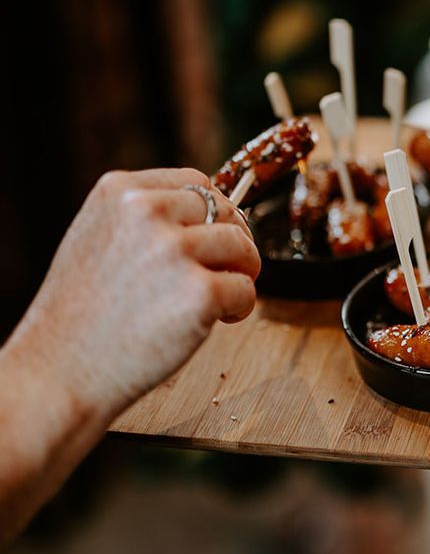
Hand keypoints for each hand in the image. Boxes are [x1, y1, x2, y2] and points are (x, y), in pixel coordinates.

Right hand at [11, 168, 259, 416]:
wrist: (59, 372)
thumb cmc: (82, 313)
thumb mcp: (99, 237)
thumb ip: (147, 217)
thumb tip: (213, 210)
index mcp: (119, 190)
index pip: (196, 182)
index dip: (216, 212)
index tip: (216, 236)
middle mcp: (147, 211)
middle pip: (226, 211)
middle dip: (234, 243)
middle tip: (225, 273)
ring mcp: (174, 250)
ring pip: (243, 247)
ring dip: (242, 274)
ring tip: (218, 301)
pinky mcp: (200, 292)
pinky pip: (246, 288)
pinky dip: (241, 307)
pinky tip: (218, 321)